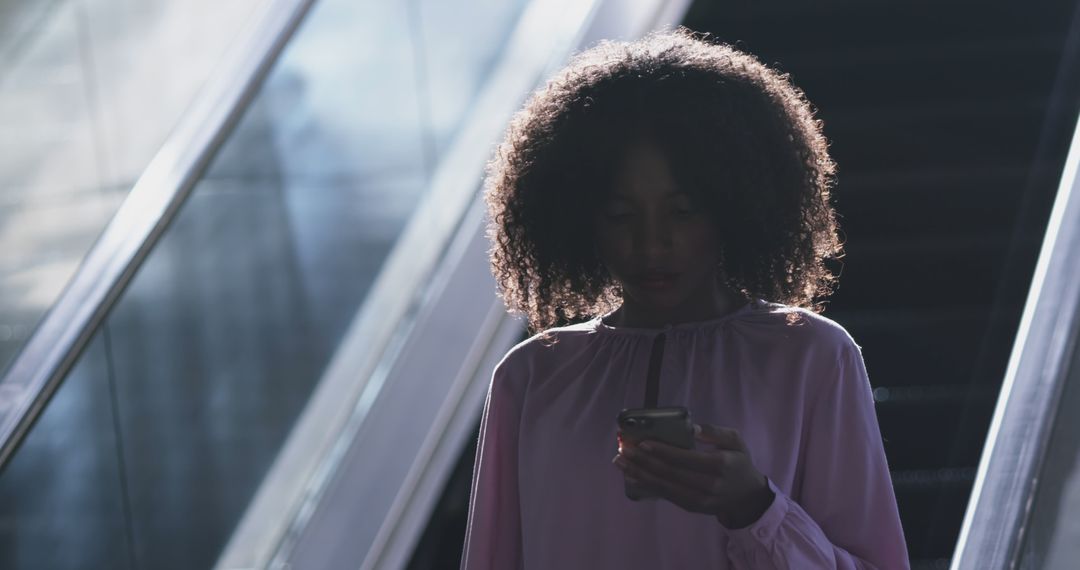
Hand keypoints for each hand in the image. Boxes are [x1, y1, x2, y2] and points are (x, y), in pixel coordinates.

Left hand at [613, 423, 774, 528]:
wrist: (746, 497)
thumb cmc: (738, 463)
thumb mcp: (736, 441)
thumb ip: (716, 432)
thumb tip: (692, 428)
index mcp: (720, 464)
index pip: (686, 458)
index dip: (663, 451)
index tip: (643, 442)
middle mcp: (709, 484)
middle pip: (670, 472)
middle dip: (644, 461)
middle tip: (623, 449)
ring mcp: (699, 499)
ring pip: (664, 486)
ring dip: (639, 474)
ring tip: (620, 462)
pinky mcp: (692, 507)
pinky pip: (666, 496)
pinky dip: (646, 486)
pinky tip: (631, 477)